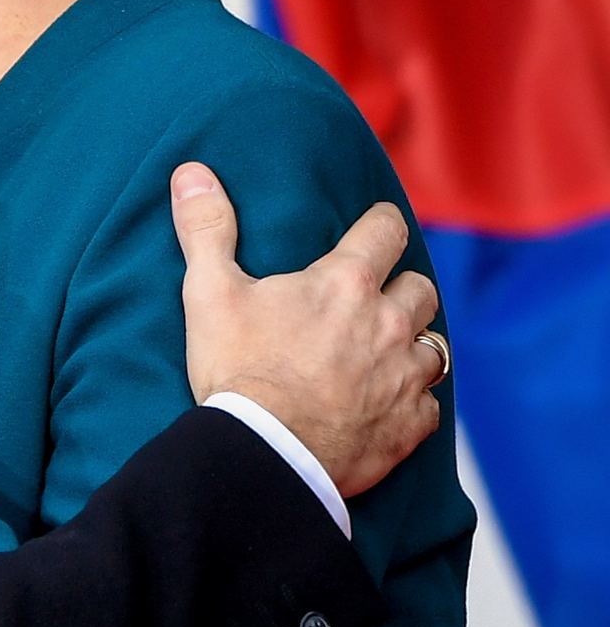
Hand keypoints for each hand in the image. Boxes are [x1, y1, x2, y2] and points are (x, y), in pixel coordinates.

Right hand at [170, 161, 443, 497]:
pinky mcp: (408, 426)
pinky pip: (430, 406)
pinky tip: (390, 404)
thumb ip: (206, 229)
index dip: (381, 224)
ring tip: (390, 351)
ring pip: (434, 347)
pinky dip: (414, 402)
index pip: (385, 231)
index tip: (375, 226)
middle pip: (420, 289)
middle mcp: (387, 324)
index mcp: (344, 284)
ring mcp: (403, 377)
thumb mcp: (209, 292)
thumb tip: (192, 173)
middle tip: (377, 296)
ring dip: (414, 344)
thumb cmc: (237, 369)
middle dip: (402, 287)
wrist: (263, 453)